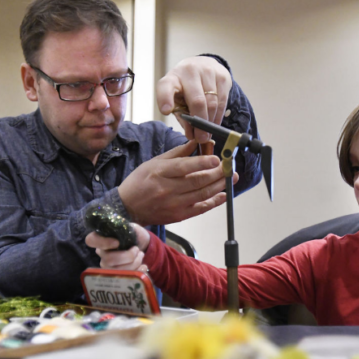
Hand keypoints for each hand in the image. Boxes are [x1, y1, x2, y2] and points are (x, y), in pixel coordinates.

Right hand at [85, 223, 149, 271]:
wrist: (143, 245)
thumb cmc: (134, 235)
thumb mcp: (131, 227)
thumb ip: (126, 228)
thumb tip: (124, 232)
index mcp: (102, 239)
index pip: (91, 240)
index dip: (103, 243)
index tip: (117, 242)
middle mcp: (102, 254)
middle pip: (108, 260)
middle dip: (128, 256)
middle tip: (137, 250)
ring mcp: (108, 266)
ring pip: (118, 270)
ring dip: (135, 263)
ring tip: (141, 255)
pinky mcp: (117, 276)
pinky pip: (126, 278)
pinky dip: (138, 272)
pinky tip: (143, 266)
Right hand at [118, 140, 238, 225]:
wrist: (128, 208)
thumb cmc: (139, 182)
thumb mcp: (154, 163)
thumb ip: (176, 153)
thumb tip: (195, 142)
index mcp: (160, 173)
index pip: (184, 167)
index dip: (202, 163)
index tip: (217, 159)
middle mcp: (167, 189)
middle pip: (197, 181)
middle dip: (217, 173)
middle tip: (229, 166)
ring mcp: (174, 204)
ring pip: (202, 194)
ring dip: (219, 186)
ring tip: (231, 177)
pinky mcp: (178, 216)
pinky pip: (200, 208)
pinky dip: (214, 202)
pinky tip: (223, 194)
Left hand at [157, 56, 231, 142]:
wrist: (202, 66)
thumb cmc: (185, 89)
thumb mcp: (178, 101)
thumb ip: (183, 117)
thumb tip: (192, 135)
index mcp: (172, 78)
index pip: (166, 87)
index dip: (165, 99)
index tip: (166, 111)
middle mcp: (189, 71)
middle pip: (197, 101)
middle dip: (200, 124)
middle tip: (200, 138)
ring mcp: (207, 71)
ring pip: (212, 103)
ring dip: (210, 122)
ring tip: (207, 134)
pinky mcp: (222, 76)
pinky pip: (222, 101)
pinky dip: (218, 116)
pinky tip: (214, 124)